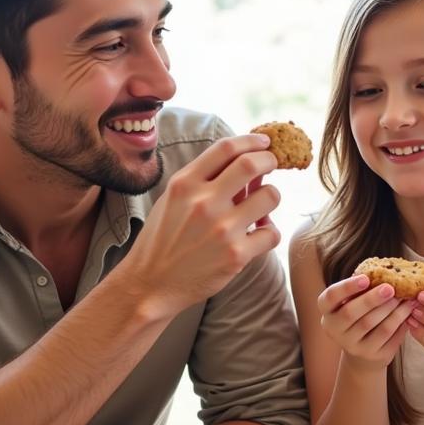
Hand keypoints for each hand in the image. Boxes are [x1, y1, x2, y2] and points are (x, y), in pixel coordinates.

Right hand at [117, 134, 282, 317]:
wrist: (150, 284)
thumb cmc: (164, 238)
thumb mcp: (174, 200)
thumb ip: (205, 180)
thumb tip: (249, 163)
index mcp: (184, 184)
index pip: (226, 148)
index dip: (251, 141)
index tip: (264, 142)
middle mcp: (203, 202)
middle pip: (252, 164)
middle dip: (270, 160)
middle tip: (273, 163)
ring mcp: (222, 229)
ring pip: (270, 196)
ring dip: (271, 197)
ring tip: (261, 205)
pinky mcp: (236, 255)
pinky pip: (271, 233)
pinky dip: (269, 231)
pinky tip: (258, 234)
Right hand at [318, 275, 414, 367]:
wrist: (365, 351)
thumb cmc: (361, 315)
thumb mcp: (355, 301)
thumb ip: (363, 288)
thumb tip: (386, 271)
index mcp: (328, 311)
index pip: (330, 297)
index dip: (347, 287)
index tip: (365, 278)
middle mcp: (334, 330)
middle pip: (351, 313)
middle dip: (371, 299)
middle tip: (390, 288)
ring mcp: (352, 345)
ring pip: (372, 325)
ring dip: (390, 309)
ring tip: (405, 297)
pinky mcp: (372, 355)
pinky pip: (387, 336)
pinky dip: (400, 320)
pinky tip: (408, 309)